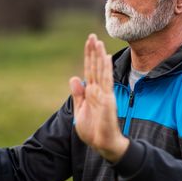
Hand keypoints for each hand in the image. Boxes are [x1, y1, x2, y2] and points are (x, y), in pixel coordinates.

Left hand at [69, 34, 128, 162]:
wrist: (103, 145)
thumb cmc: (93, 131)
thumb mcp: (80, 111)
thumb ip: (78, 95)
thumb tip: (74, 77)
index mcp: (91, 93)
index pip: (89, 71)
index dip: (88, 57)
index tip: (88, 43)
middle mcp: (98, 90)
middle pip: (95, 67)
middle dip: (93, 52)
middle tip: (92, 36)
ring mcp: (104, 94)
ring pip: (101, 71)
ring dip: (99, 56)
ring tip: (98, 42)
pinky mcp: (108, 99)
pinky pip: (106, 81)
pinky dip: (106, 69)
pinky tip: (105, 57)